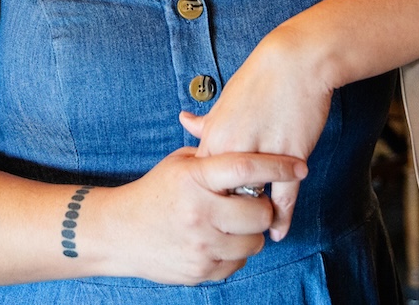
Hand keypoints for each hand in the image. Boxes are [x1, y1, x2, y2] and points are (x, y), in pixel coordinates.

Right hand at [95, 147, 306, 283]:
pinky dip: (235, 252)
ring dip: (250, 233)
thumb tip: (249, 147)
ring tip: (232, 223)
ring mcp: (201, 245)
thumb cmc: (154, 193)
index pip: (246, 167)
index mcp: (194, 178)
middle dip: (263, 207)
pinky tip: (218, 240)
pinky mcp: (201, 270)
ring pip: (255, 242)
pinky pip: (239, 263)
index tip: (299, 165)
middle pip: (260, 212)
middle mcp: (199, 212)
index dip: (278, 165)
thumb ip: (212, 157)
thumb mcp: (179, 165)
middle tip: (253, 203)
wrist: (119, 232)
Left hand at [180, 21, 334, 242]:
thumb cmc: (260, 80)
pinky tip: (278, 232)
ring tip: (253, 236)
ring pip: (253, 202)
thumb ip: (207, 121)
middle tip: (227, 236)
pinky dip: (280, 218)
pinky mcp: (289, 158)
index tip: (207, 215)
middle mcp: (232, 150)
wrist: (294, 62)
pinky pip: (283, 198)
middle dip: (225, 218)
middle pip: (223, 198)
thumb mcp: (226, 101)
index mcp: (213, 137)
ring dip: (254, 221)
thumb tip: (184, 121)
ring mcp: (261, 156)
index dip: (205, 202)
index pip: (202, 183)